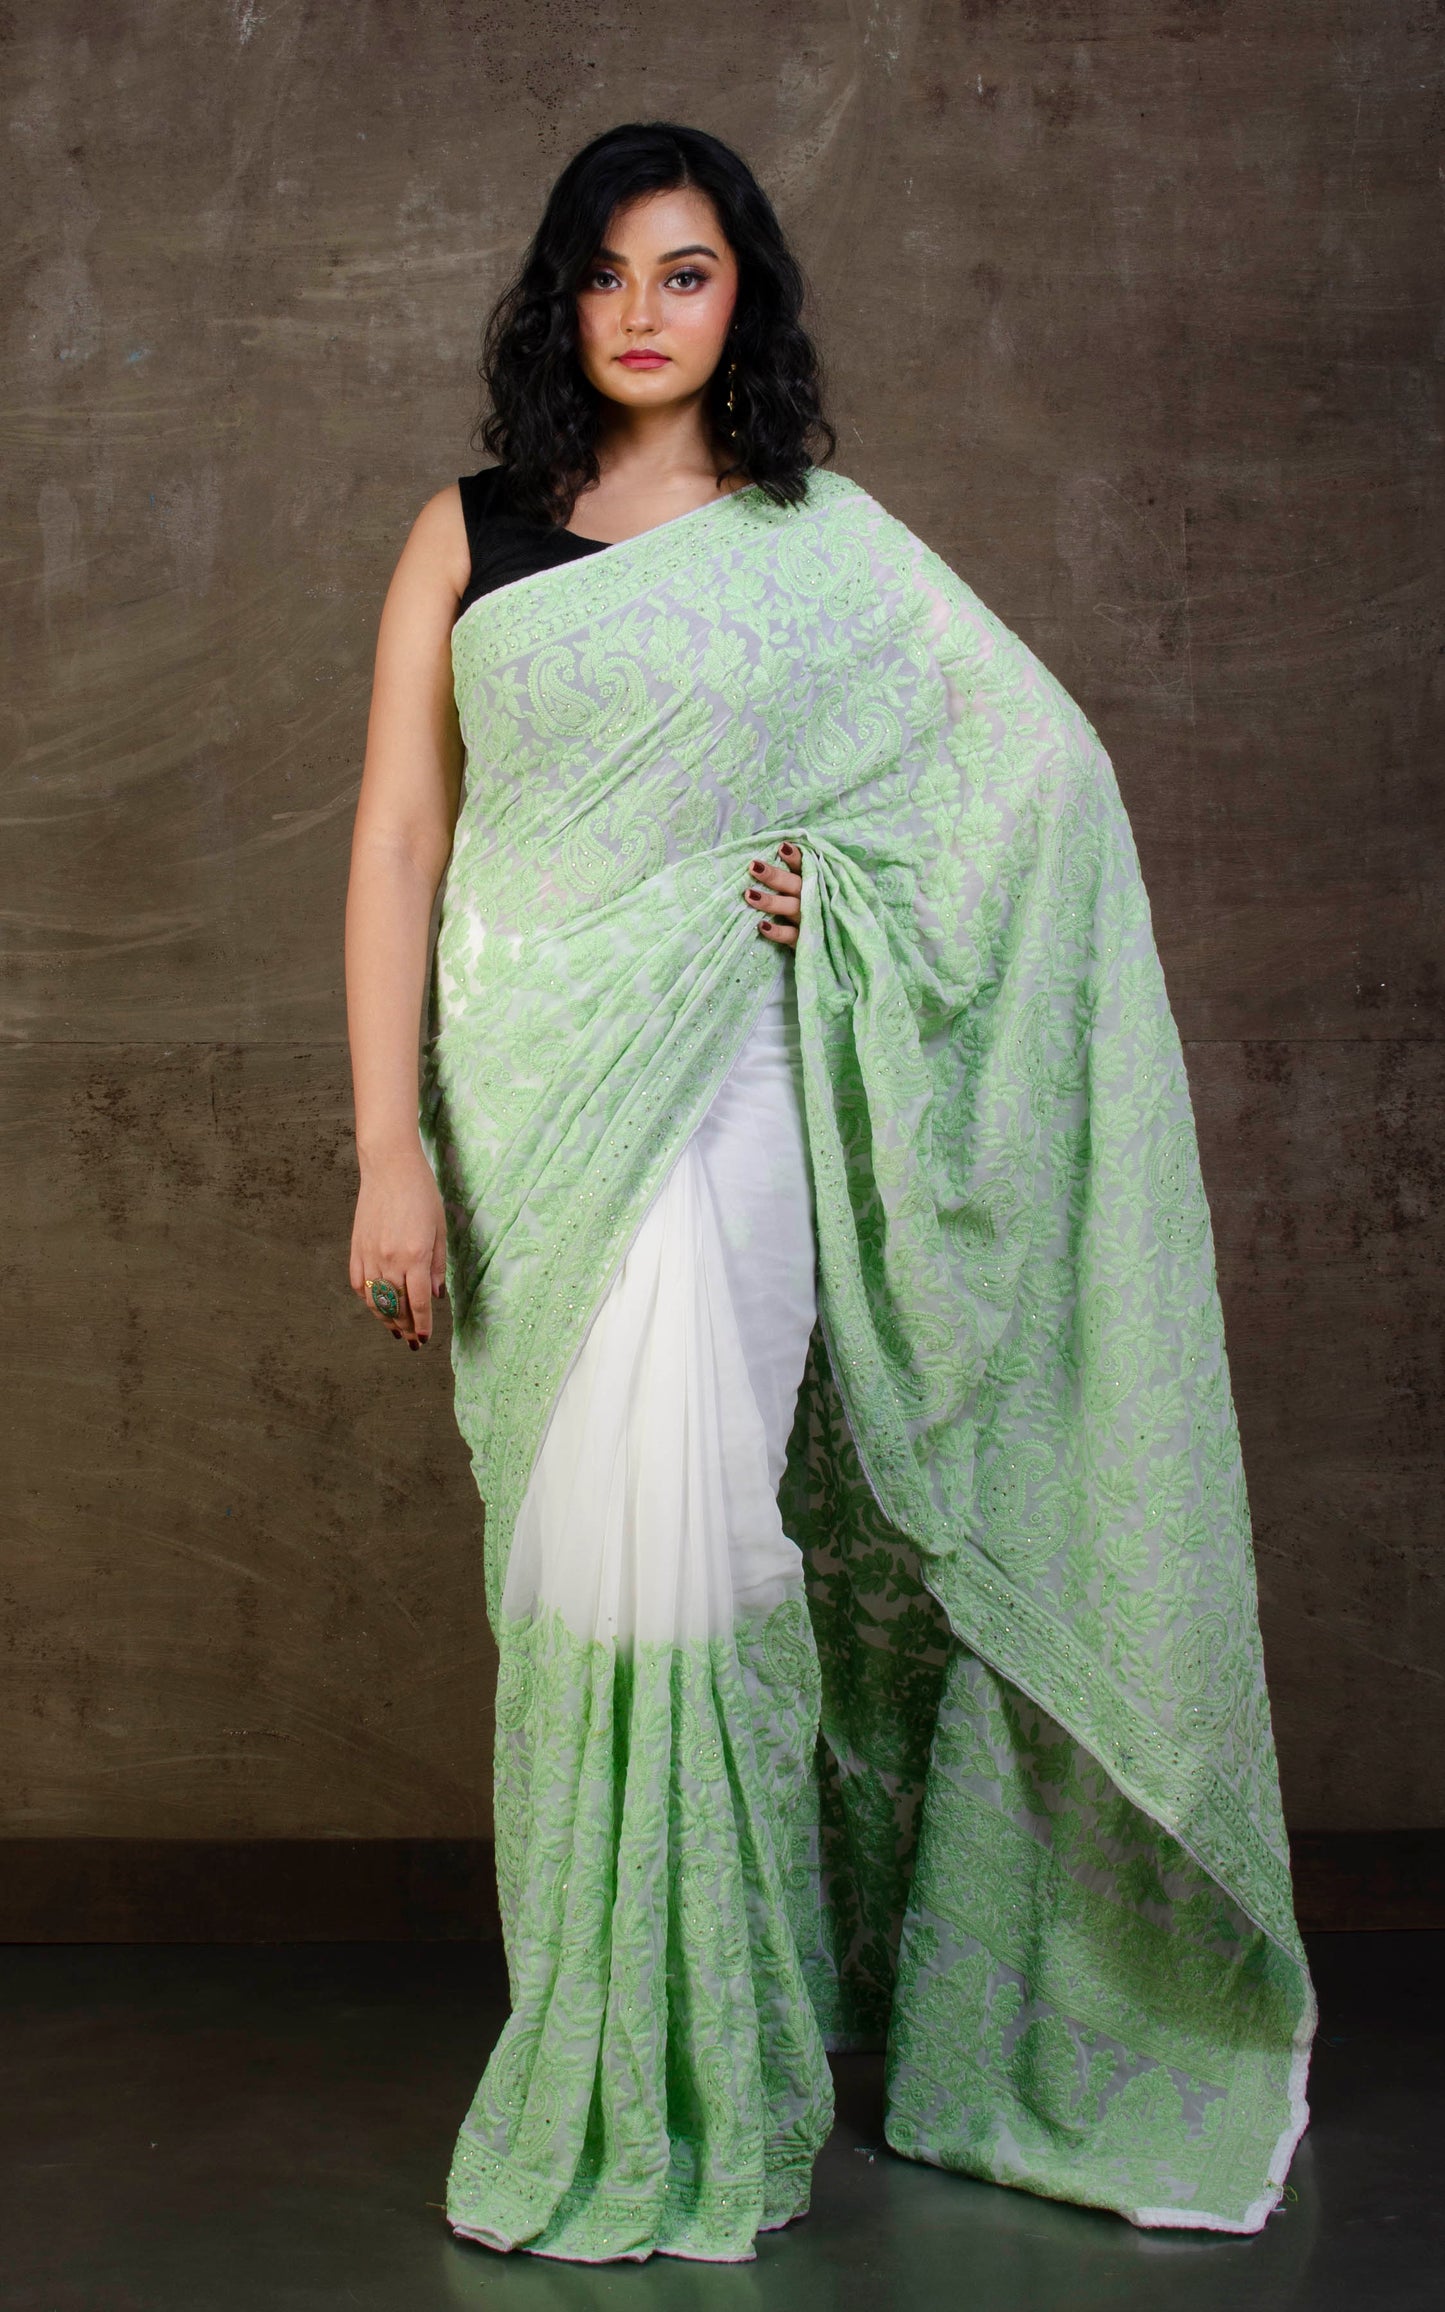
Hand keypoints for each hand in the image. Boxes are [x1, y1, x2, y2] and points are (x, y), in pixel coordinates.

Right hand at [349, 1145, 447, 1350]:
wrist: (390, 1167)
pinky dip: (366, 1299)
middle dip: (405, 1327)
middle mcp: (390, 1260)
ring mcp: (370, 1255)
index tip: (423, 1339)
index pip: (419, 1302)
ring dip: (385, 1318)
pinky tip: (375, 1305)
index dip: (422, 1324)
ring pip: (375, 1300)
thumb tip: (436, 1295)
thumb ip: (438, 1265)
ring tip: (394, 1329)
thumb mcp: (440, 1228)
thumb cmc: (421, 1194)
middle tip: (411, 1341)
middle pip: (396, 1306)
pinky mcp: (356, 1248)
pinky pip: (359, 1283)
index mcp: (415, 1256)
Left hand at [743, 840, 802, 946]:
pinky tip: (762, 926)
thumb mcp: (803, 892)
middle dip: (774, 876)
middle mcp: (812, 899)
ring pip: (791, 908)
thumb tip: (757, 864)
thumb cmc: (806, 912)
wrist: (829, 947)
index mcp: (812, 884)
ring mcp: (808, 920)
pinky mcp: (804, 940)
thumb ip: (788, 879)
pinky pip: (790, 935)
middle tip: (754, 866)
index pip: (805, 867)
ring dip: (770, 901)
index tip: (781, 847)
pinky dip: (777, 931)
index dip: (795, 857)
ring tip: (749, 894)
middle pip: (794, 885)